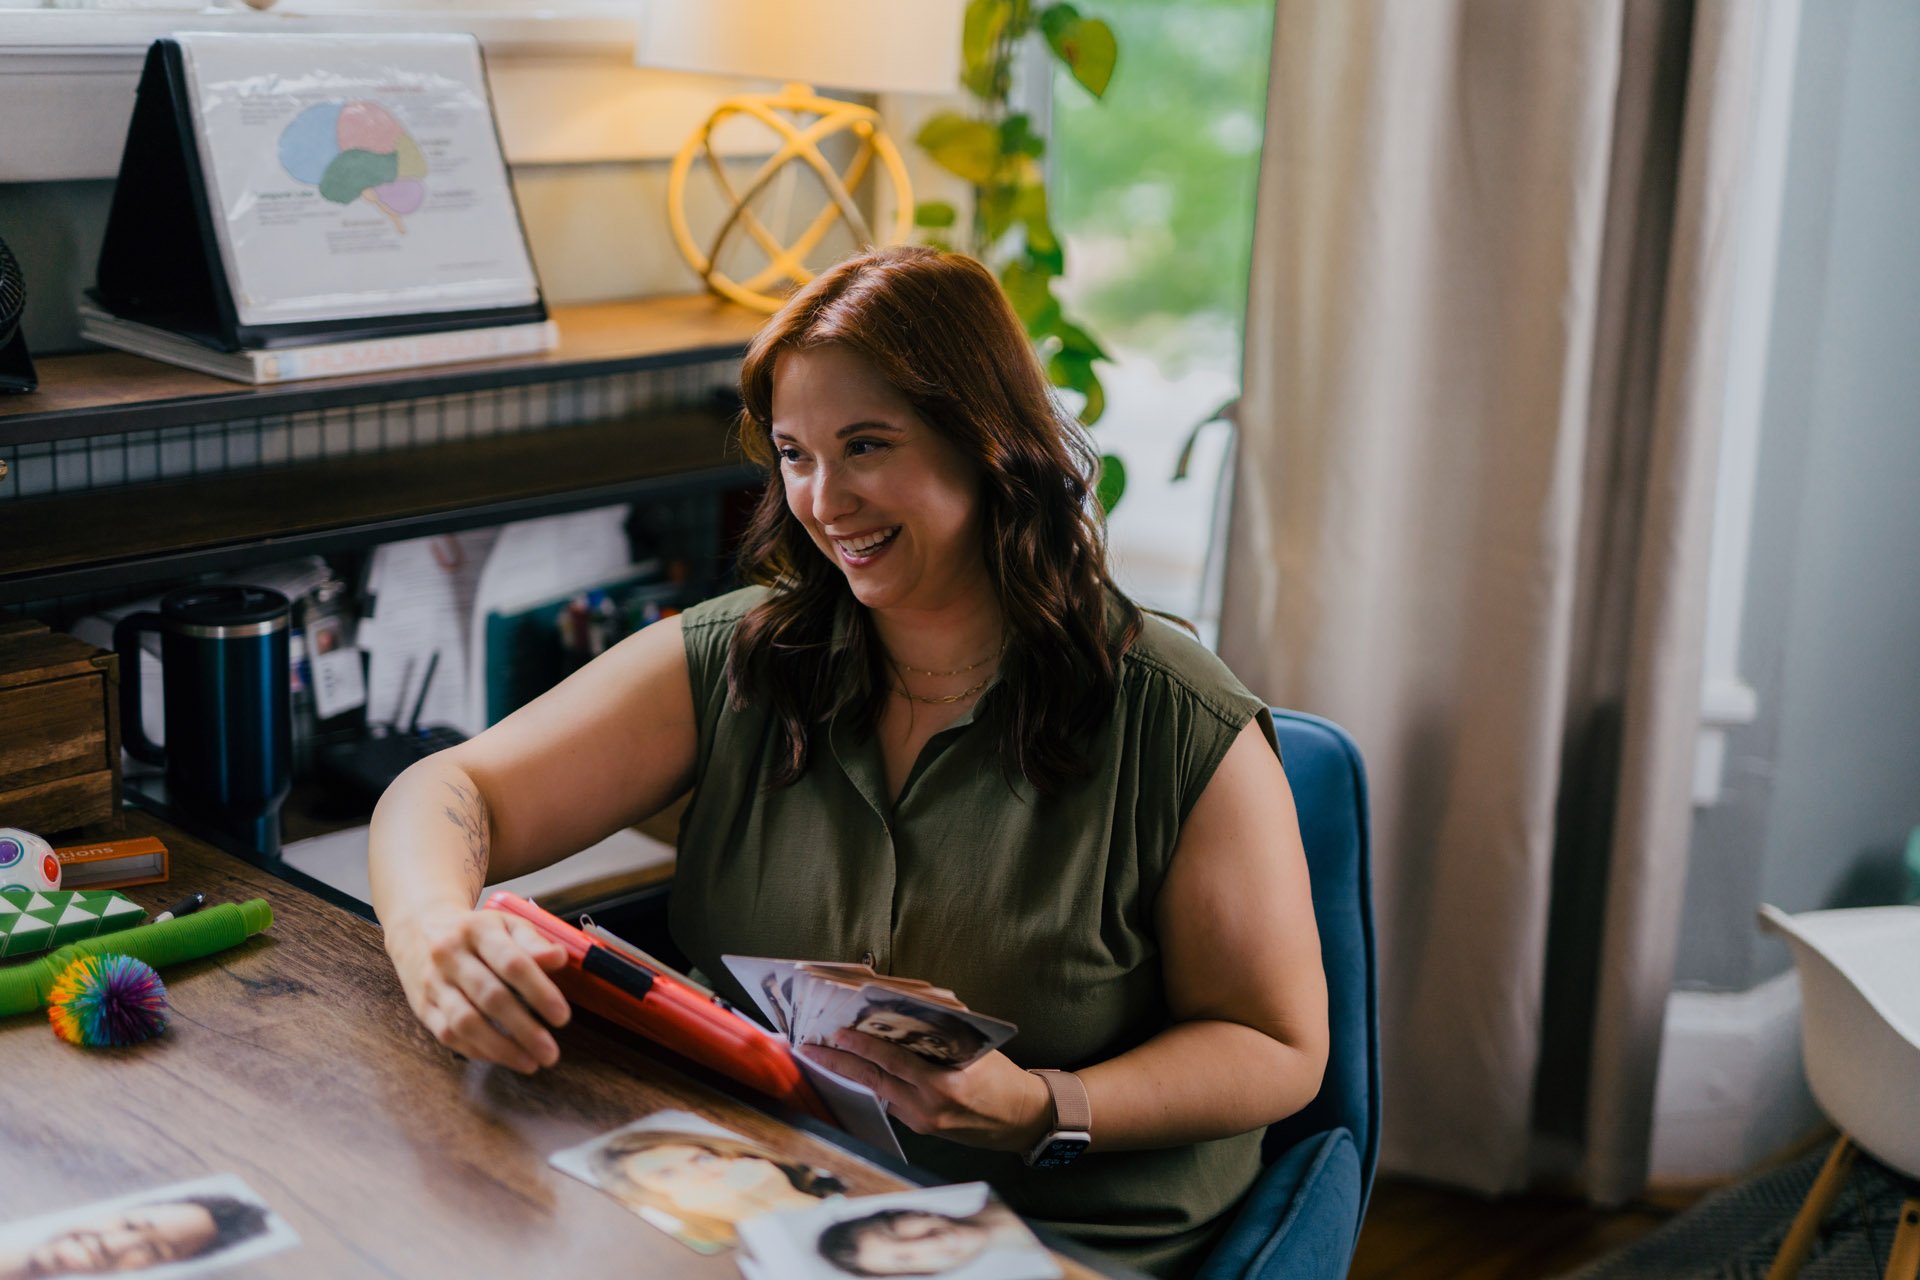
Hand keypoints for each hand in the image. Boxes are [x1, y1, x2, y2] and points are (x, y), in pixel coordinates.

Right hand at [384, 905, 571, 1073]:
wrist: (418, 927)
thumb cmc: (474, 931)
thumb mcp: (505, 924)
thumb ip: (533, 942)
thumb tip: (559, 958)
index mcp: (478, 930)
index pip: (513, 963)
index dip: (539, 992)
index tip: (562, 1017)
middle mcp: (450, 956)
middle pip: (490, 997)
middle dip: (524, 1029)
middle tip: (550, 1052)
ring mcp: (433, 983)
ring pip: (465, 1022)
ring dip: (501, 1048)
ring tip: (530, 1063)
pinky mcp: (422, 1006)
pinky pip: (448, 1034)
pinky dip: (477, 1050)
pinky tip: (502, 1057)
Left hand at [799, 1030, 1052, 1153]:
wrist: (1022, 1119)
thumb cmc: (1001, 1076)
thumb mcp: (975, 1046)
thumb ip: (940, 1029)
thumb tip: (903, 1004)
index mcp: (945, 1083)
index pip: (893, 1060)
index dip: (862, 1046)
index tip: (837, 1032)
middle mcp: (930, 1106)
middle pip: (875, 1081)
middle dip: (840, 1064)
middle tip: (811, 1048)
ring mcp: (924, 1121)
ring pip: (877, 1093)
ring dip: (850, 1075)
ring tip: (825, 1057)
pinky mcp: (922, 1129)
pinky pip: (890, 1102)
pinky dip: (873, 1085)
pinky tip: (856, 1072)